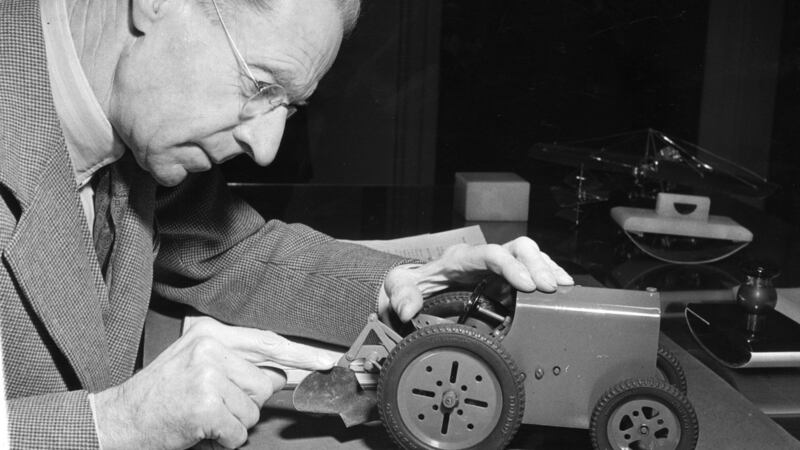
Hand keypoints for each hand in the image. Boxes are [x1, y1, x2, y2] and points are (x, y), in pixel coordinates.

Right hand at [93, 318, 339, 448]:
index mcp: (212, 334)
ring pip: (254, 410)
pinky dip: (224, 440)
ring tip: (202, 416)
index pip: (268, 343)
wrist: (118, 419)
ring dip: (232, 422)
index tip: (328, 362)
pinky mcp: (206, 405)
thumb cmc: (160, 395)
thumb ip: (236, 362)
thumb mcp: (195, 362)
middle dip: (246, 403)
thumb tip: (283, 374)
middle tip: (212, 404)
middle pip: (265, 384)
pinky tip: (199, 430)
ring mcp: (208, 376)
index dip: (302, 355)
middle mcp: (212, 349)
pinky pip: (239, 431)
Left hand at [380, 237, 573, 320]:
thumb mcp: (399, 288)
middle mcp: (483, 259)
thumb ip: (402, 295)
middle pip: (517, 248)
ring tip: (564, 287)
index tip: (525, 283)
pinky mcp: (507, 282)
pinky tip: (564, 289)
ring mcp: (498, 269)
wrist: (415, 288)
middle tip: (550, 287)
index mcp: (461, 259)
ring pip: (530, 256)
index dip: (510, 265)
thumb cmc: (410, 284)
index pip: (490, 253)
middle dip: (536, 264)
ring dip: (548, 269)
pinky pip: (533, 272)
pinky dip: (549, 277)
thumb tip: (407, 310)